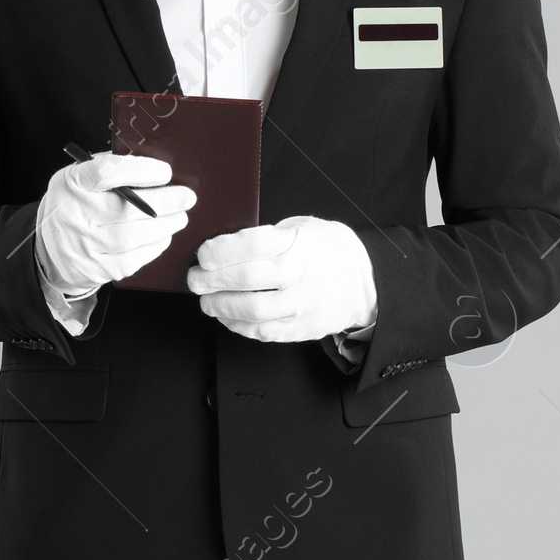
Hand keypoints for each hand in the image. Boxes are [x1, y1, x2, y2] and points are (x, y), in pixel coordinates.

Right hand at [36, 152, 194, 293]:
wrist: (51, 247)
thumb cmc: (74, 205)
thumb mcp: (79, 177)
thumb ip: (110, 169)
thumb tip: (153, 171)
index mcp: (74, 184)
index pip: (108, 173)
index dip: (141, 171)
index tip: (164, 172)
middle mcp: (78, 215)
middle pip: (129, 209)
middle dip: (167, 202)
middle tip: (187, 198)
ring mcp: (87, 245)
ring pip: (136, 236)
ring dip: (166, 226)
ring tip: (180, 217)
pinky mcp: (99, 269)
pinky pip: (135, 258)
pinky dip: (155, 246)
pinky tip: (163, 236)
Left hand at [186, 215, 376, 343]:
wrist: (363, 281)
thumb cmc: (326, 250)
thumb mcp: (301, 228)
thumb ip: (267, 236)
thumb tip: (223, 247)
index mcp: (297, 243)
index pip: (250, 245)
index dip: (219, 251)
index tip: (204, 254)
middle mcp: (298, 274)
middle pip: (244, 279)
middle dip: (210, 280)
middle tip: (196, 279)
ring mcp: (299, 305)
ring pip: (249, 310)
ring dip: (219, 305)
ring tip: (207, 300)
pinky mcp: (298, 329)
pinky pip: (260, 332)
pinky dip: (236, 325)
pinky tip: (227, 316)